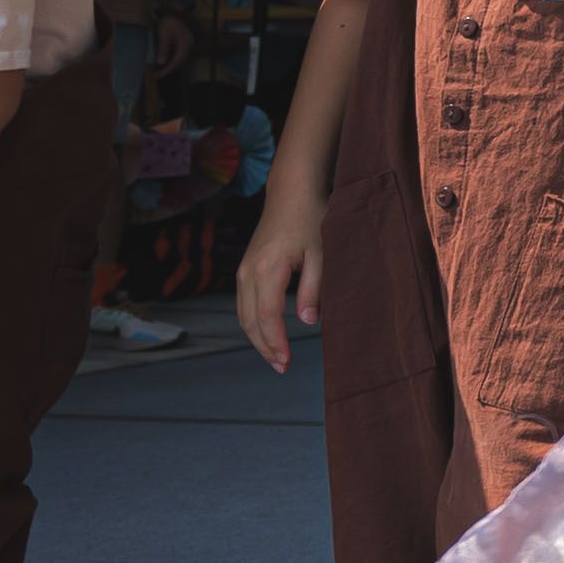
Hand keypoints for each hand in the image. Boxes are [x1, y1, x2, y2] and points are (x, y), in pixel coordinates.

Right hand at [237, 196, 320, 373]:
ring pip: (243, 316)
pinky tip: (267, 335)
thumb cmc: (311, 220)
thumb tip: (308, 321)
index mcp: (267, 269)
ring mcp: (242, 271)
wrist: (291, 194)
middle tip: (282, 368)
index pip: (268, 317)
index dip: (276, 343)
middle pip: (250, 321)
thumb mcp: (321, 253)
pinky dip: (253, 324)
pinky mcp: (244, 270)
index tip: (287, 363)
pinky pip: (243, 305)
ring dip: (257, 339)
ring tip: (276, 358)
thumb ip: (314, 288)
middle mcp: (248, 273)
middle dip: (265, 348)